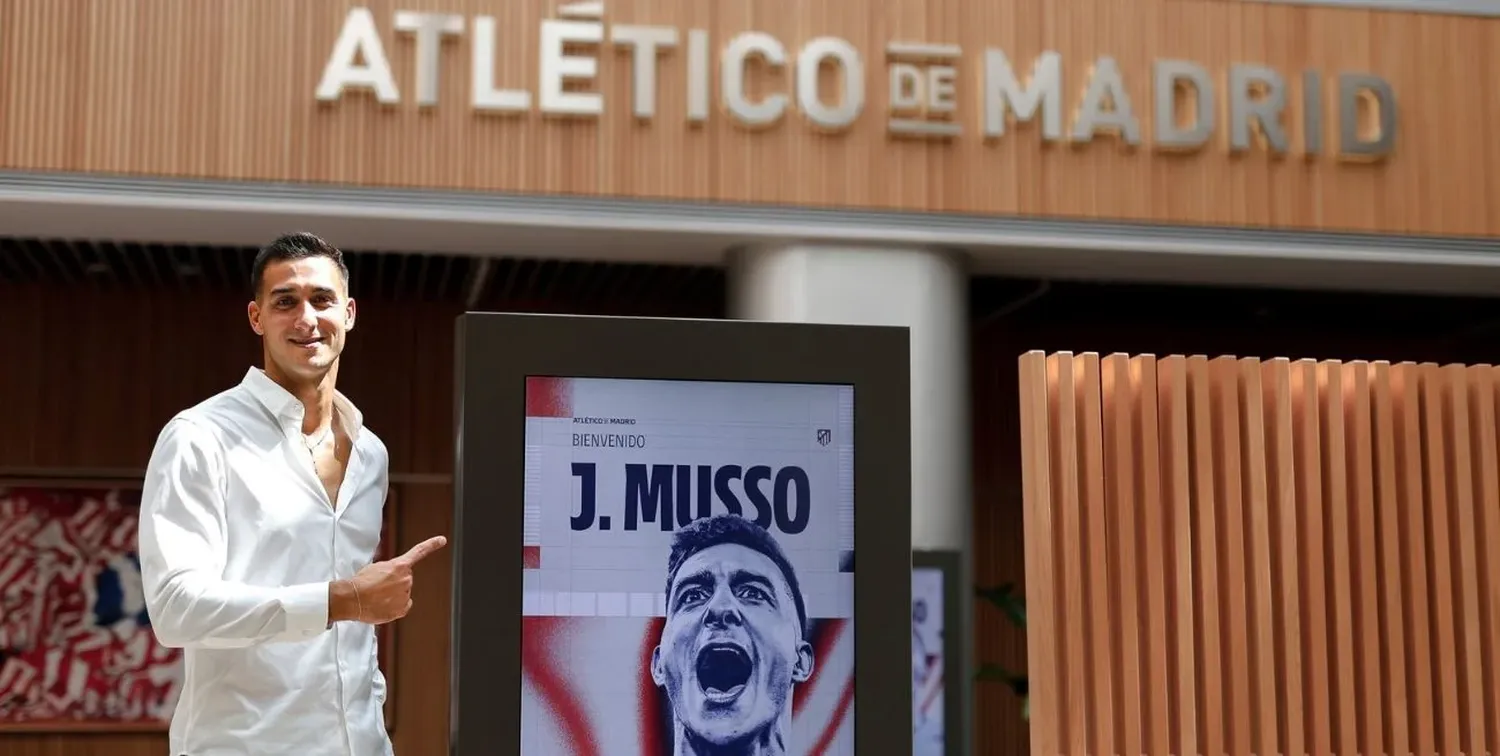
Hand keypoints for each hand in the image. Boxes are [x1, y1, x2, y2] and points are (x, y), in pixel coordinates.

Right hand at [332, 535, 447, 624]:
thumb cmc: (360, 583)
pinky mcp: (402, 609)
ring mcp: (405, 595)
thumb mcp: (375, 567)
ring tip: (377, 596)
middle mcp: (406, 579)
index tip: (442, 540)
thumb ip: (389, 569)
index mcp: (400, 566)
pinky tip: (383, 604)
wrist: (352, 599)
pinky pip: (403, 606)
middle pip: (406, 579)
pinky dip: (394, 606)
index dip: (431, 545)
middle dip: (395, 582)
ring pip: (403, 593)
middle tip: (379, 586)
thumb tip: (389, 574)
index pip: (419, 552)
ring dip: (393, 594)